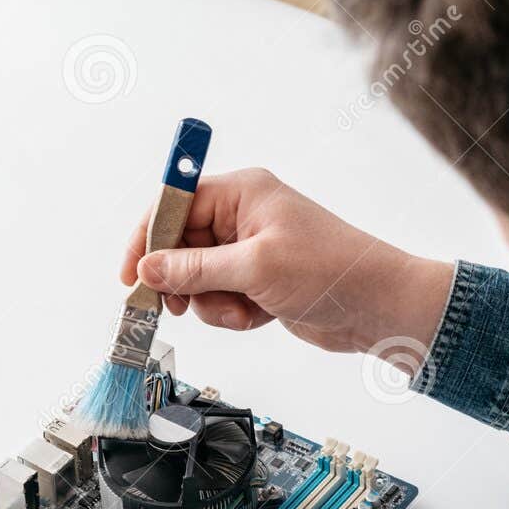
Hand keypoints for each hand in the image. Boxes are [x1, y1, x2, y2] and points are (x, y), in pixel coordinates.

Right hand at [121, 168, 453, 363]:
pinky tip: (262, 316)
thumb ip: (195, 269)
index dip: (147, 238)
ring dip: (213, 304)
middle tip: (180, 307)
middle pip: (181, 247)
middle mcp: (243, 216)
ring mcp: (250, 251)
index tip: (130, 274)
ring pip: (199, 281)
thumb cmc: (330, 271)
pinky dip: (234, 314)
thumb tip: (148, 268)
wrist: (378, 307)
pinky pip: (222, 300)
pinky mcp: (259, 282)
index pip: (174, 205)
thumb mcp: (254, 268)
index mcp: (242, 192)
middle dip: (184, 282)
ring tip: (244, 310)